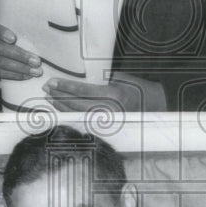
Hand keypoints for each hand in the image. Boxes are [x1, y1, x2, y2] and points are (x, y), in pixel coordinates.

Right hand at [0, 18, 41, 80]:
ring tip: (34, 71)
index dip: (2, 33)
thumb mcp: (7, 25)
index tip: (13, 39)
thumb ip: (16, 29)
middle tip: (36, 61)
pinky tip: (26, 76)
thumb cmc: (5, 32)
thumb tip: (35, 36)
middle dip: (20, 56)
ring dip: (20, 68)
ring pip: (0, 62)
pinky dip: (14, 75)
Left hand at [43, 72, 166, 111]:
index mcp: (113, 95)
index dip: (65, 87)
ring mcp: (109, 121)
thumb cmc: (141, 88)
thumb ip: (102, 83)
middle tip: (46, 90)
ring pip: (79, 114)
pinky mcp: (109, 127)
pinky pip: (86, 121)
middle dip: (59, 97)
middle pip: (77, 104)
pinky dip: (73, 115)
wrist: (158, 105)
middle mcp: (109, 110)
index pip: (83, 91)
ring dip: (63, 107)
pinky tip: (64, 111)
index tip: (52, 83)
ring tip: (50, 99)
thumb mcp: (123, 79)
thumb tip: (80, 85)